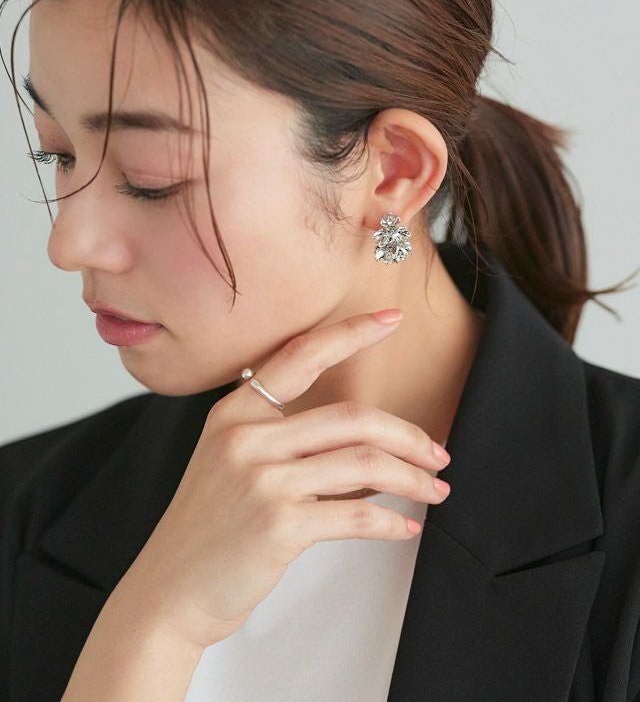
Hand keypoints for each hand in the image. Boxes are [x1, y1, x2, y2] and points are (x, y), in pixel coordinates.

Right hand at [122, 310, 450, 649]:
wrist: (169, 591)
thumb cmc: (207, 528)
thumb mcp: (230, 464)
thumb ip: (282, 441)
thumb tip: (363, 444)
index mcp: (235, 413)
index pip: (301, 355)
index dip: (350, 333)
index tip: (390, 320)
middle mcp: (247, 437)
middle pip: (354, 418)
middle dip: (409, 436)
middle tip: (438, 454)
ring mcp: (262, 479)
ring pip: (364, 464)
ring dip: (412, 479)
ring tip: (434, 490)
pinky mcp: (279, 524)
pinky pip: (357, 514)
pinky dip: (391, 522)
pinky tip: (405, 527)